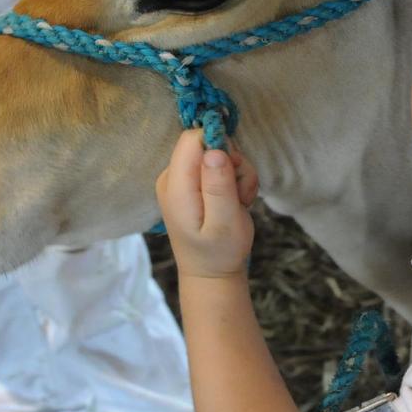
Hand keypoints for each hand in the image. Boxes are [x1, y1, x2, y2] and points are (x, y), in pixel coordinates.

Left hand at [156, 129, 259, 278]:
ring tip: (238, 202)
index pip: (192, 139)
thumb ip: (219, 186)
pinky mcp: (193, 182)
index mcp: (175, 185)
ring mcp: (182, 179)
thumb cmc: (219, 251)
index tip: (233, 171)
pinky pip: (217, 166)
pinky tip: (235, 202)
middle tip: (239, 193)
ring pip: (217, 154)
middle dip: (231, 163)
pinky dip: (233, 181)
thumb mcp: (225, 222)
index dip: (218, 146)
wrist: (211, 272)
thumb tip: (214, 151)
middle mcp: (172, 177)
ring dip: (236, 174)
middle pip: (206, 144)